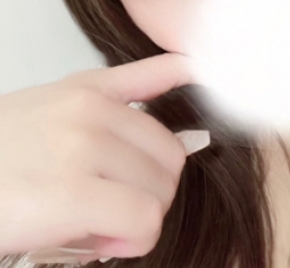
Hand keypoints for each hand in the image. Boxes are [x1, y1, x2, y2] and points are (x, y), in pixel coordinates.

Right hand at [0, 53, 209, 263]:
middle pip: (171, 157)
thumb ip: (119, 109)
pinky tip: (95, 237)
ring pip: (161, 191)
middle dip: (150, 189)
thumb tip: (193, 125)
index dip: (189, 76)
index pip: (158, 74)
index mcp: (87, 89)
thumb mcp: (53, 112)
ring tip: (91, 220)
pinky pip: (143, 221)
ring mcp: (83, 146)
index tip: (213, 72)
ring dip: (136, 217)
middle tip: (109, 203)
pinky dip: (129, 241)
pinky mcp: (74, 192)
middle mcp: (91, 109)